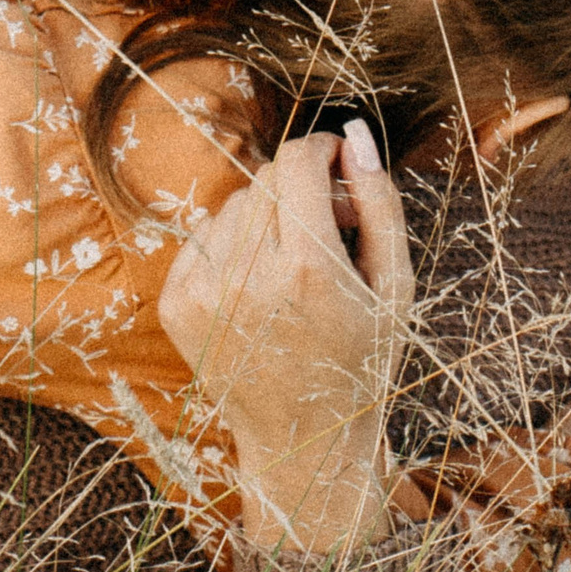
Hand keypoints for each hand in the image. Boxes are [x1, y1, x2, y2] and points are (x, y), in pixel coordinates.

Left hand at [159, 122, 413, 551]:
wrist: (304, 438)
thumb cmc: (361, 356)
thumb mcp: (393, 285)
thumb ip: (378, 202)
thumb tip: (352, 134)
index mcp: (309, 269)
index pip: (297, 161)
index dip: (320, 149)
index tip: (335, 160)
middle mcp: (249, 277)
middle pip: (267, 179)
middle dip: (299, 187)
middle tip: (326, 225)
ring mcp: (205, 291)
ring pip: (234, 204)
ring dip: (265, 218)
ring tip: (293, 267)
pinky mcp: (177, 303)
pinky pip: (203, 236)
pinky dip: (231, 247)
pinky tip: (257, 288)